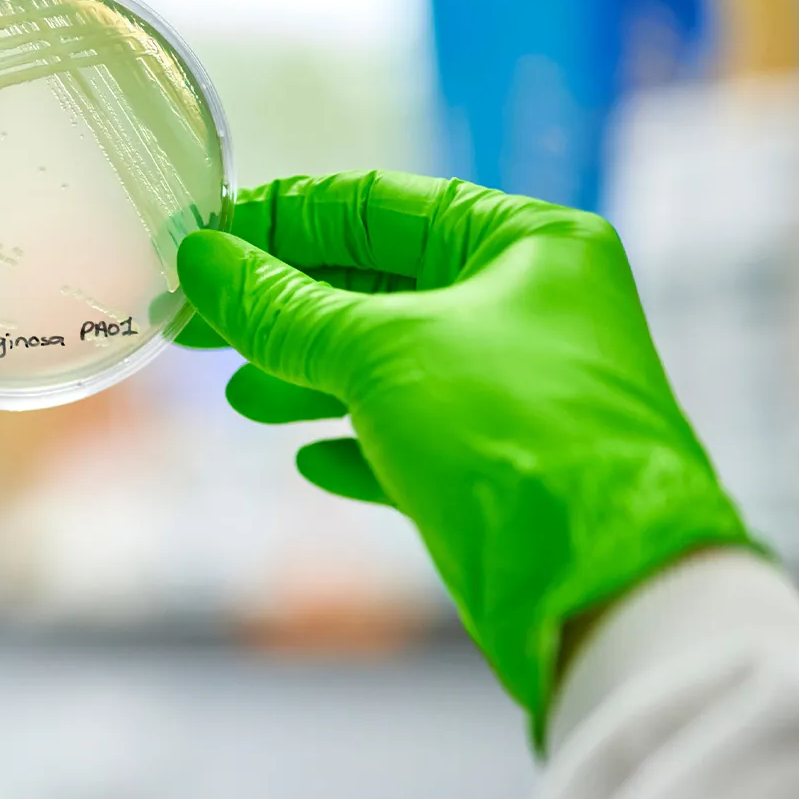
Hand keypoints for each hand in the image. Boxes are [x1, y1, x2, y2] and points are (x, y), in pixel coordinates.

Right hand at [175, 170, 752, 741]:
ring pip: (387, 363)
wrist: (604, 592)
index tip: (204, 243)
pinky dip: (354, 441)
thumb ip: (281, 306)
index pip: (377, 205)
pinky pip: (410, 436)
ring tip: (241, 396)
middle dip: (281, 307)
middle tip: (195, 323)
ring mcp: (518, 387)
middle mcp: (529, 304)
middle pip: (376, 284)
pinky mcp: (503, 466)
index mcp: (525, 242)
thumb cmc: (510, 436)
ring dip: (305, 377)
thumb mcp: (381, 352)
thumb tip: (201, 259)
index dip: (280, 220)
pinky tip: (309, 459)